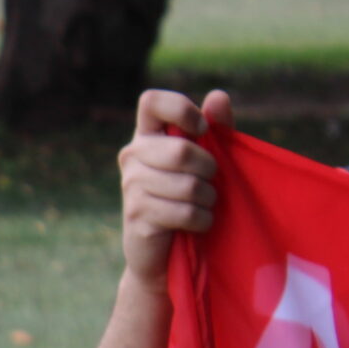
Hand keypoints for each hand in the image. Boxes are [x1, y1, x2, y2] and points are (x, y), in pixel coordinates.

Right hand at [118, 88, 233, 290]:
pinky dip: (202, 220)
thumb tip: (218, 95)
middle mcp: (132, 156)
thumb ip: (216, 129)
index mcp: (148, 136)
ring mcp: (130, 186)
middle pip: (180, 150)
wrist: (164, 252)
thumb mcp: (207, 161)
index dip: (180, 109)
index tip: (202, 130)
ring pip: (187, 185)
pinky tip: (196, 224)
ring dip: (208, 199)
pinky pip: (184, 212)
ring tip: (203, 206)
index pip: (151, 102)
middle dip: (209, 169)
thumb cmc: (190, 198)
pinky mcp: (136, 214)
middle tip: (210, 182)